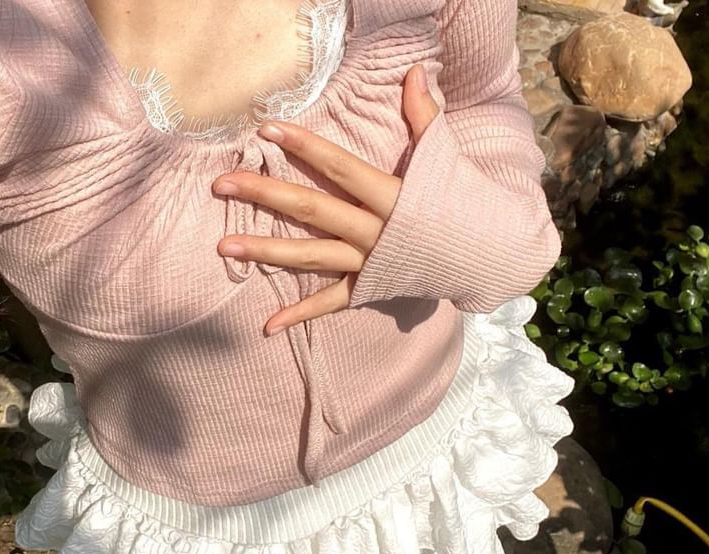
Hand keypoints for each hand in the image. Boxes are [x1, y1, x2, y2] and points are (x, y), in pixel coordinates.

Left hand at [212, 63, 439, 335]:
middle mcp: (374, 230)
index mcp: (391, 196)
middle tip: (222, 184)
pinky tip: (267, 325)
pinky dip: (300, 315)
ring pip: (311, 256)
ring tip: (225, 246)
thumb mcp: (444, 159)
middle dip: (266, 194)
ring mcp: (367, 263)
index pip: (340, 167)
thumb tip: (415, 72)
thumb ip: (424, 117)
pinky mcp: (368, 289)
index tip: (266, 131)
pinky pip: (330, 304)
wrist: (486, 256)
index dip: (304, 147)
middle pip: (312, 209)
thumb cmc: (462, 204)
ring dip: (266, 251)